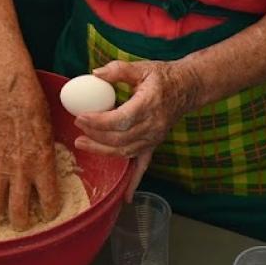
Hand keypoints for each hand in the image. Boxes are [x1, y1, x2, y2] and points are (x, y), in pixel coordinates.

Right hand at [0, 71, 61, 229]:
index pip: (48, 200)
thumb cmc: (36, 110)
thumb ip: (46, 159)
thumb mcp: (50, 136)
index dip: (50, 211)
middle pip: (19, 210)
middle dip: (22, 222)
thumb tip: (44, 176)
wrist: (12, 95)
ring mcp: (2, 165)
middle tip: (23, 225)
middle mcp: (22, 169)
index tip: (49, 213)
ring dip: (0, 211)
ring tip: (2, 215)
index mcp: (43, 164)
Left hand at [74, 60, 200, 197]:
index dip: (99, 122)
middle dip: (95, 136)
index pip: (121, 119)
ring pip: (126, 151)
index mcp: (149, 104)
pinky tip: (126, 197)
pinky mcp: (155, 144)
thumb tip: (94, 74)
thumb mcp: (142, 67)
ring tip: (83, 144)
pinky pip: (144, 165)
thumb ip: (118, 70)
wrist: (188, 87)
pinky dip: (134, 181)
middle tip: (77, 128)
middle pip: (120, 138)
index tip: (81, 117)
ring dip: (103, 151)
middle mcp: (153, 125)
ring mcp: (155, 137)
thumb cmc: (164, 76)